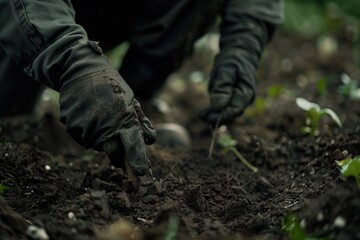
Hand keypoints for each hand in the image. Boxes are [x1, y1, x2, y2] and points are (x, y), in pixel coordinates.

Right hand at [59, 68, 155, 185]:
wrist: (81, 70)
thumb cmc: (112, 86)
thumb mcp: (131, 101)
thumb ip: (142, 122)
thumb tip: (150, 141)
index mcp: (124, 119)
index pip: (133, 147)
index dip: (137, 161)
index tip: (140, 172)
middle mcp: (105, 127)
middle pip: (113, 154)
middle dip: (118, 153)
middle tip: (117, 140)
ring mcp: (86, 127)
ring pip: (97, 145)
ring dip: (101, 138)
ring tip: (101, 116)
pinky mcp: (71, 126)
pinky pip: (82, 138)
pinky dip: (87, 131)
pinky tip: (88, 115)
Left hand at [199, 52, 254, 124]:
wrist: (239, 53)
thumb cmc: (233, 60)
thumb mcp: (226, 70)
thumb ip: (222, 88)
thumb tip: (218, 107)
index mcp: (247, 91)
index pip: (236, 109)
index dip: (223, 115)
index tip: (209, 117)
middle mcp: (244, 99)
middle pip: (231, 115)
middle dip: (216, 117)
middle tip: (201, 116)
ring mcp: (238, 101)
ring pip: (227, 114)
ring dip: (214, 116)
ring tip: (201, 115)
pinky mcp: (230, 100)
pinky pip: (223, 110)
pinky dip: (213, 112)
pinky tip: (203, 113)